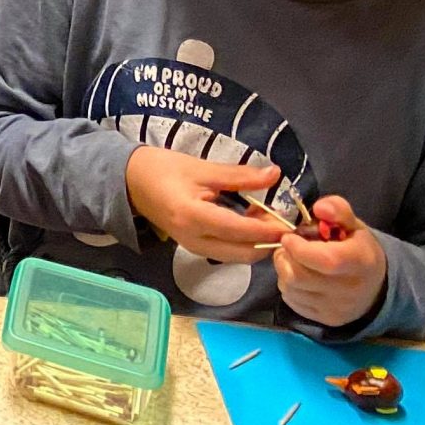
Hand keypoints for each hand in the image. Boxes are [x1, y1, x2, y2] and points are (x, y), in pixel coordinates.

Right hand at [123, 148, 288, 262]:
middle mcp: (195, 241)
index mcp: (194, 217)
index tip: (293, 222)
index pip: (241, 231)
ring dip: (258, 243)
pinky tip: (249, 221)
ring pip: (239, 257)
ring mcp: (194, 248)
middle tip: (283, 219)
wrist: (131, 182)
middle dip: (268, 241)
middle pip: (245, 253)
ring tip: (267, 217)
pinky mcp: (195, 249)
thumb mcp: (202, 168)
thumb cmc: (163, 169)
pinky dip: (245, 242)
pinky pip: (229, 252)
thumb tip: (275, 175)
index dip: (270, 229)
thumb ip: (240, 175)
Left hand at [273, 194, 387, 329]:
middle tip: (287, 247)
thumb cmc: (358, 249)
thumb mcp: (353, 224)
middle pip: (299, 276)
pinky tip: (299, 277)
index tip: (289, 237)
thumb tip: (320, 208)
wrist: (377, 287)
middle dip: (285, 257)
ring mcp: (337, 309)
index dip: (299, 248)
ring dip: (284, 271)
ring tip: (293, 261)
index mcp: (360, 262)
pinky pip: (293, 302)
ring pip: (291, 289)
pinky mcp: (326, 320)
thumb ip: (337, 210)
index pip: (325, 260)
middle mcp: (350, 290)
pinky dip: (289, 287)